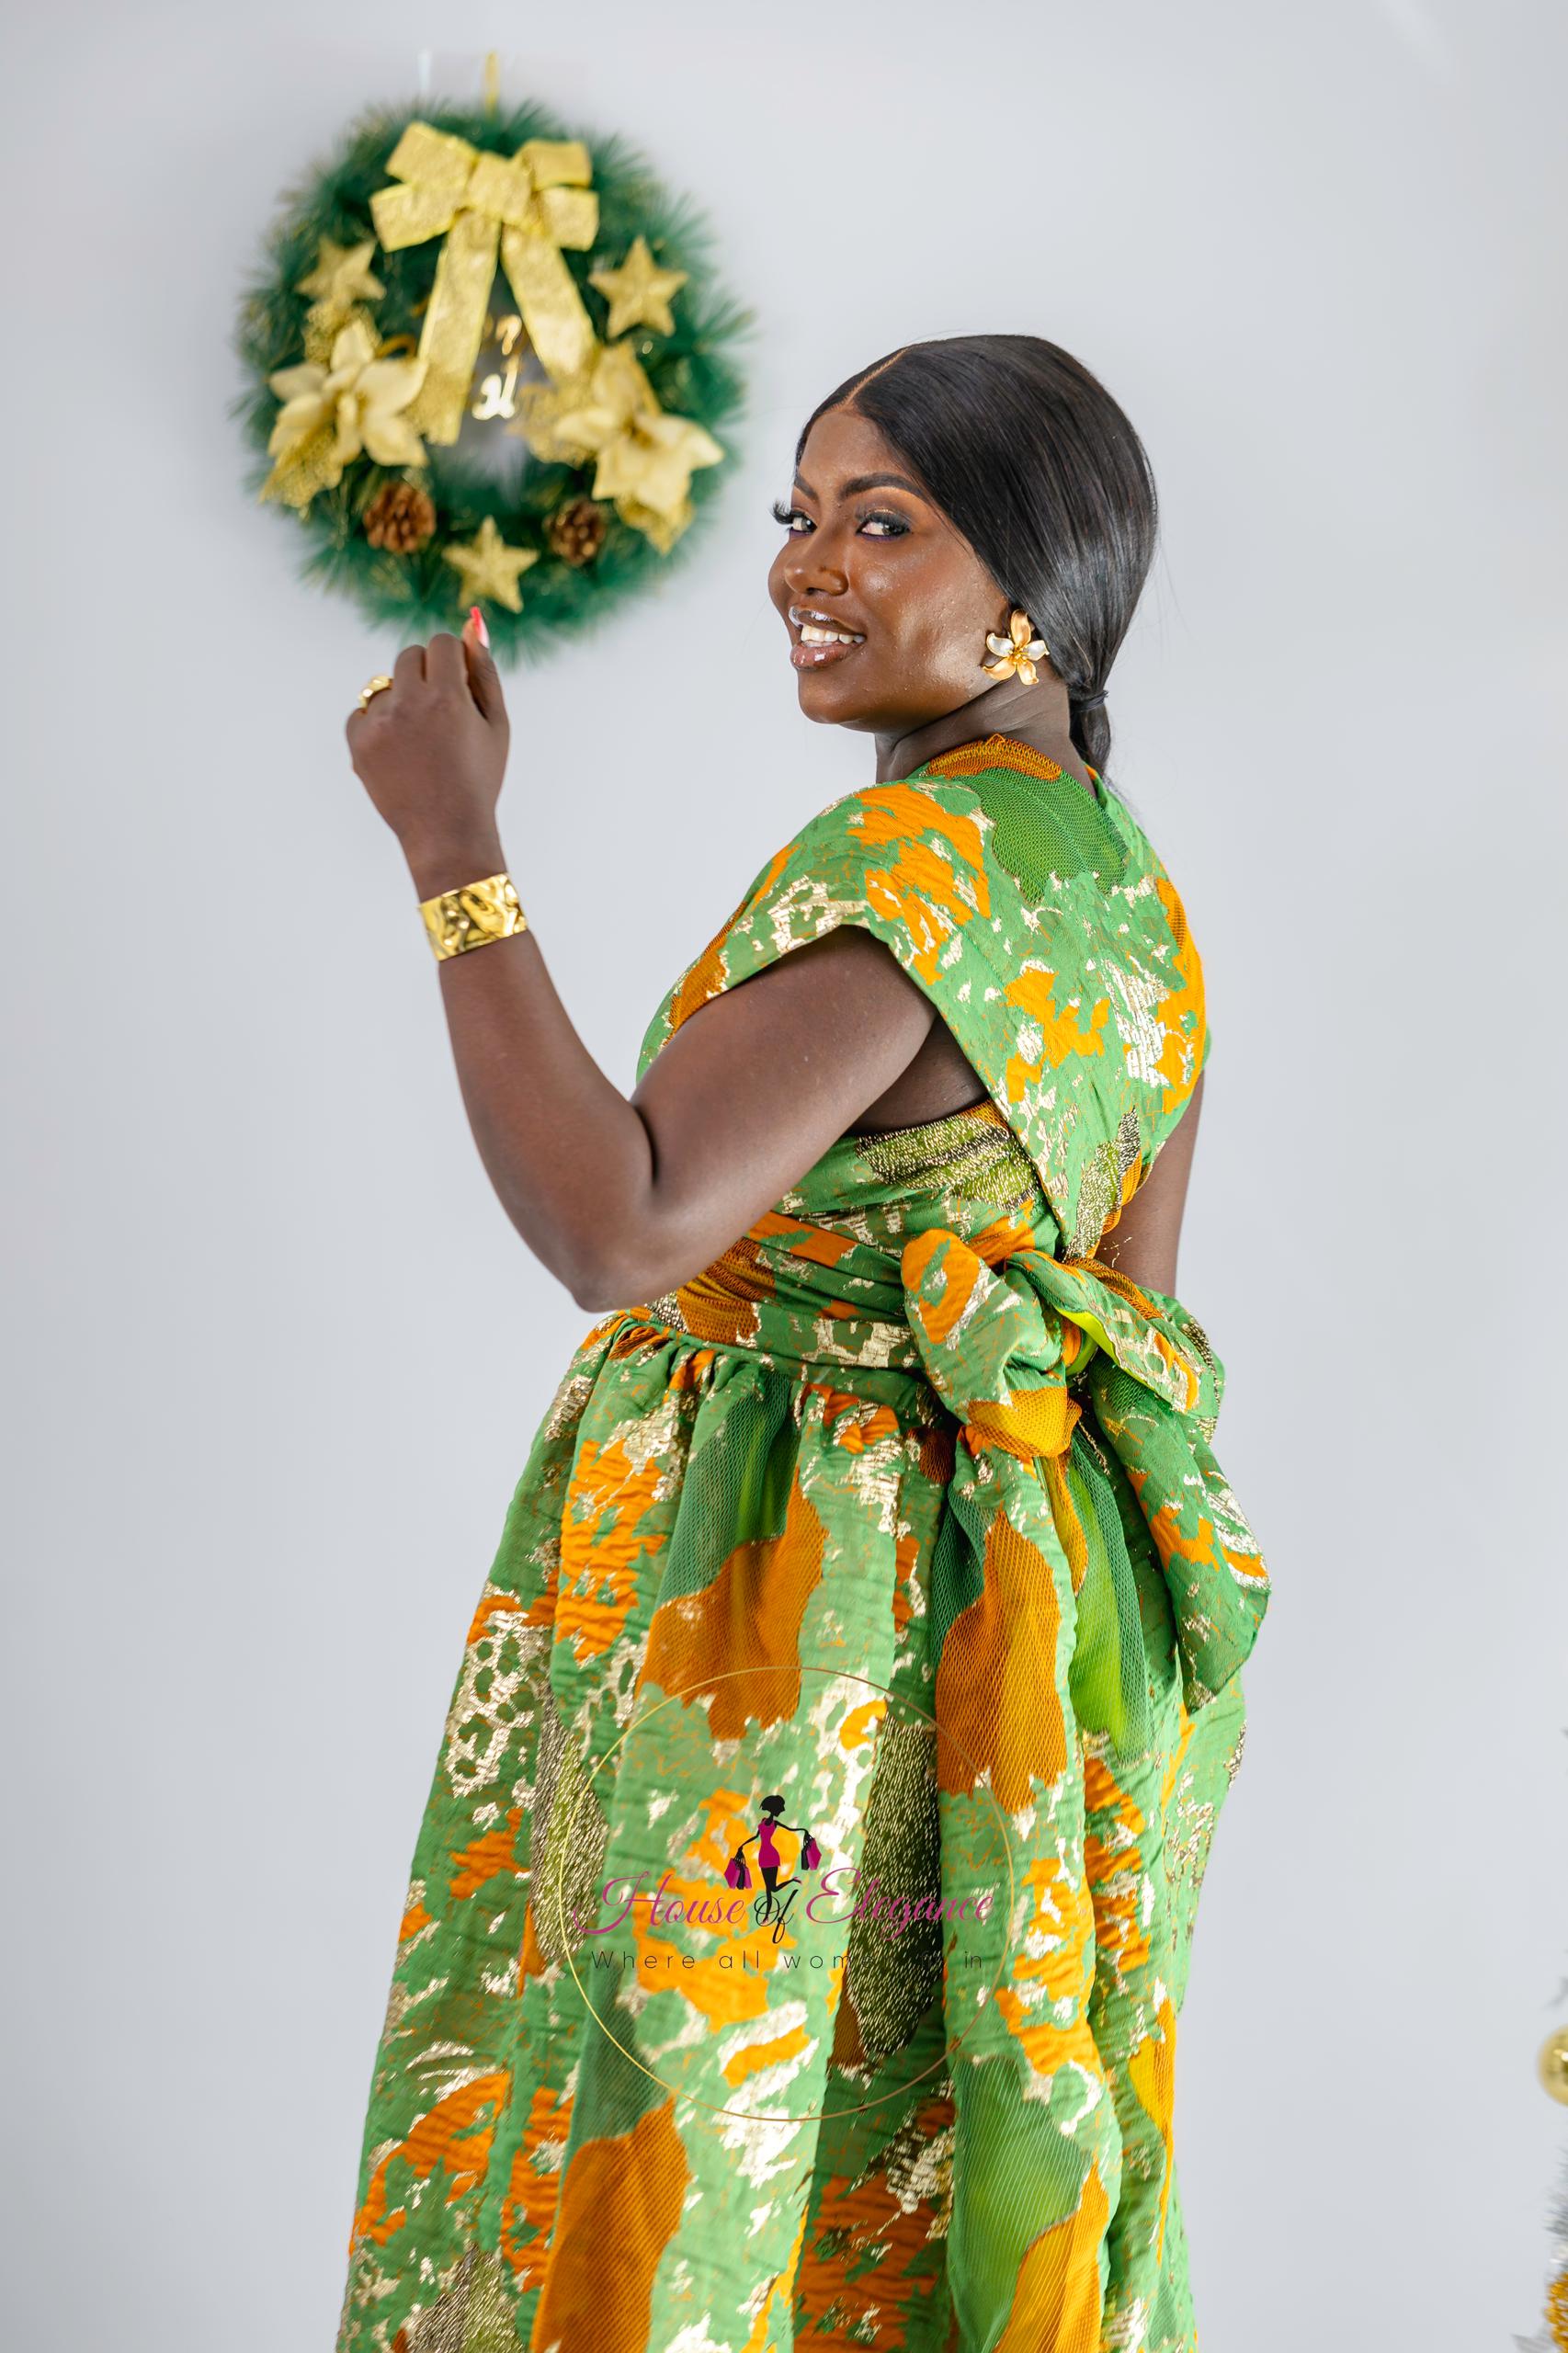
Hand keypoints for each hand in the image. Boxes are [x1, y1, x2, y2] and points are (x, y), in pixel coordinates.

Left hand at [346, 611, 509, 887]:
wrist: (447, 833)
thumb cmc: (479, 777)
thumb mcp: (496, 724)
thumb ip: (485, 671)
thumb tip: (473, 625)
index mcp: (449, 697)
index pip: (441, 643)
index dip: (453, 662)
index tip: (459, 687)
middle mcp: (410, 705)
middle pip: (409, 655)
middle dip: (426, 674)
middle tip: (441, 714)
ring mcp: (380, 724)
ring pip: (385, 685)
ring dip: (402, 702)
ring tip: (421, 742)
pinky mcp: (358, 743)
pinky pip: (362, 713)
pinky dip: (378, 726)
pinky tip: (400, 753)